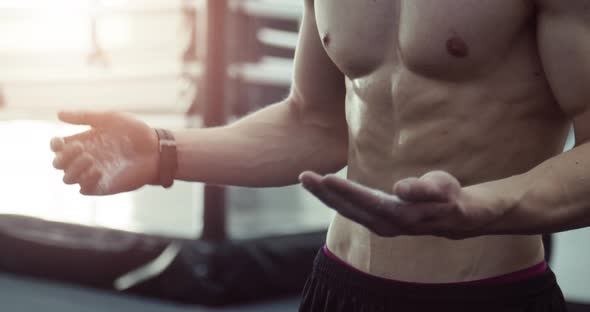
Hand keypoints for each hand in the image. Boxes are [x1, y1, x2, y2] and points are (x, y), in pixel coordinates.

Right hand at [51, 111, 158, 194]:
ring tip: (90, 159)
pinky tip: (98, 170)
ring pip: (68, 179)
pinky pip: (85, 189)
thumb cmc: (135, 132)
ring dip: (73, 169)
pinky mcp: (104, 186)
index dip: (54, 145)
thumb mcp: (110, 119)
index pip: (58, 148)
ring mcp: (93, 174)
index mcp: (84, 142)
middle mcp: (86, 159)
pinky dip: (86, 181)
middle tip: (81, 148)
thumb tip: (59, 114)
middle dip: (63, 157)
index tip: (60, 141)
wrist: (156, 149)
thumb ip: (85, 117)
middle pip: (59, 164)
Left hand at [299, 171, 497, 238]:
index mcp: (400, 215)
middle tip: (303, 176)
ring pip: (346, 210)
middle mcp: (385, 224)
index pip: (366, 202)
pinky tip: (322, 188)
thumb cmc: (448, 197)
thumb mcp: (443, 188)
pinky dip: (334, 199)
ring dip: (325, 196)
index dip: (345, 191)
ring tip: (306, 179)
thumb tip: (401, 189)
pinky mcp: (375, 221)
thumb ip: (423, 189)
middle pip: (349, 208)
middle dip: (325, 193)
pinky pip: (350, 210)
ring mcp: (378, 225)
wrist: (453, 217)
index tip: (324, 178)